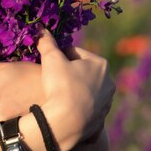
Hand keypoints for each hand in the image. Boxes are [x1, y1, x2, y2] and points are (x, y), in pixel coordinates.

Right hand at [35, 30, 114, 150]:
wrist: (66, 122)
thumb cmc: (60, 85)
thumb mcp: (51, 58)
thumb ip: (47, 41)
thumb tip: (41, 29)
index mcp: (100, 64)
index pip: (75, 52)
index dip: (60, 56)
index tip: (51, 64)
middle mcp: (109, 82)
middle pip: (82, 71)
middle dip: (69, 72)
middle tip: (53, 78)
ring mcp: (106, 103)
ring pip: (86, 89)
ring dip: (74, 89)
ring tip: (58, 94)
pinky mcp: (101, 119)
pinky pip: (86, 108)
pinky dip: (77, 106)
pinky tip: (64, 108)